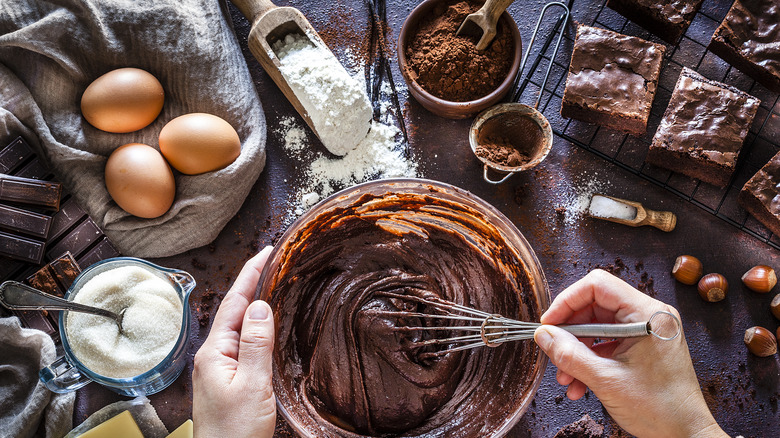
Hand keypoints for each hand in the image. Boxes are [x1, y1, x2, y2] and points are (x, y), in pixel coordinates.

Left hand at [193, 246, 275, 437]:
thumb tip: (259, 306)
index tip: (267, 252)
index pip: (235, 302)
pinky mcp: (227, 379)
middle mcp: (212, 355)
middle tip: (274, 261)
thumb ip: (256, 344)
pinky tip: (265, 324)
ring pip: (238, 324)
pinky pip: (241, 341)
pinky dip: (254, 325)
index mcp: (214, 351)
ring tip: (271, 283)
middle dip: (252, 282)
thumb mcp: (252, 385)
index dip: (251, 274)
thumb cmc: (235, 432)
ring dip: (253, 302)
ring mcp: (218, 367)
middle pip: (234, 309)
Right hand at [534, 269, 727, 437]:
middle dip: (570, 331)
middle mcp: (649, 316)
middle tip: (552, 349)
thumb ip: (570, 354)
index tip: (549, 323)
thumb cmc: (660, 408)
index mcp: (648, 314)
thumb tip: (543, 335)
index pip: (598, 286)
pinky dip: (590, 358)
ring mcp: (647, 330)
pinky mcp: (643, 345)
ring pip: (598, 325)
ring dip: (577, 349)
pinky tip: (579, 383)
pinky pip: (608, 341)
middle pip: (595, 305)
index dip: (567, 301)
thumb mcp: (605, 380)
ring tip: (565, 375)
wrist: (686, 435)